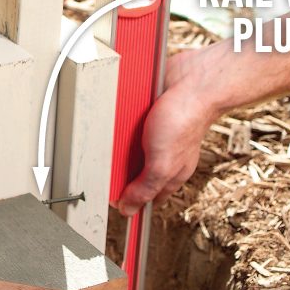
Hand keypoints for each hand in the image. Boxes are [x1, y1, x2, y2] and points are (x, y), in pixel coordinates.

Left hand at [115, 46, 221, 216]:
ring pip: (124, 146)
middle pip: (131, 171)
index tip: (108, 202)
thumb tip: (129, 210)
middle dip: (115, 169)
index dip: (128, 201)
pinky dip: (116, 119)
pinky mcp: (144, 115)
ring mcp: (152, 135)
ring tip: (103, 138)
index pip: (146, 197)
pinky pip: (123, 122)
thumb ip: (145, 188)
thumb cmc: (186, 118)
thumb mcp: (163, 163)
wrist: (192, 80)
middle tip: (98, 167)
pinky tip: (111, 116)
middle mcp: (161, 155)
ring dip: (113, 142)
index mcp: (170, 173)